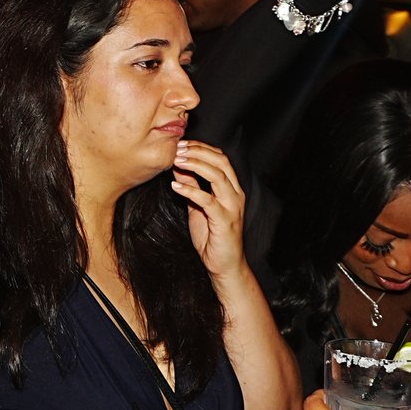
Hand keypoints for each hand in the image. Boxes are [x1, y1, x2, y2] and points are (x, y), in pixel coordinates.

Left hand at [169, 140, 247, 282]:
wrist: (224, 265)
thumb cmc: (213, 237)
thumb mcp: (198, 207)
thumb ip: (192, 186)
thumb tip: (179, 167)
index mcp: (231, 189)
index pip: (220, 158)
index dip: (201, 148)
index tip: (182, 144)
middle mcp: (235, 194)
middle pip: (221, 162)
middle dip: (198, 151)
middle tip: (177, 148)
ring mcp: (232, 207)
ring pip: (217, 176)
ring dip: (195, 165)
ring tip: (176, 160)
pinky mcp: (224, 220)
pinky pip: (207, 200)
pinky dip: (191, 190)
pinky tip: (175, 186)